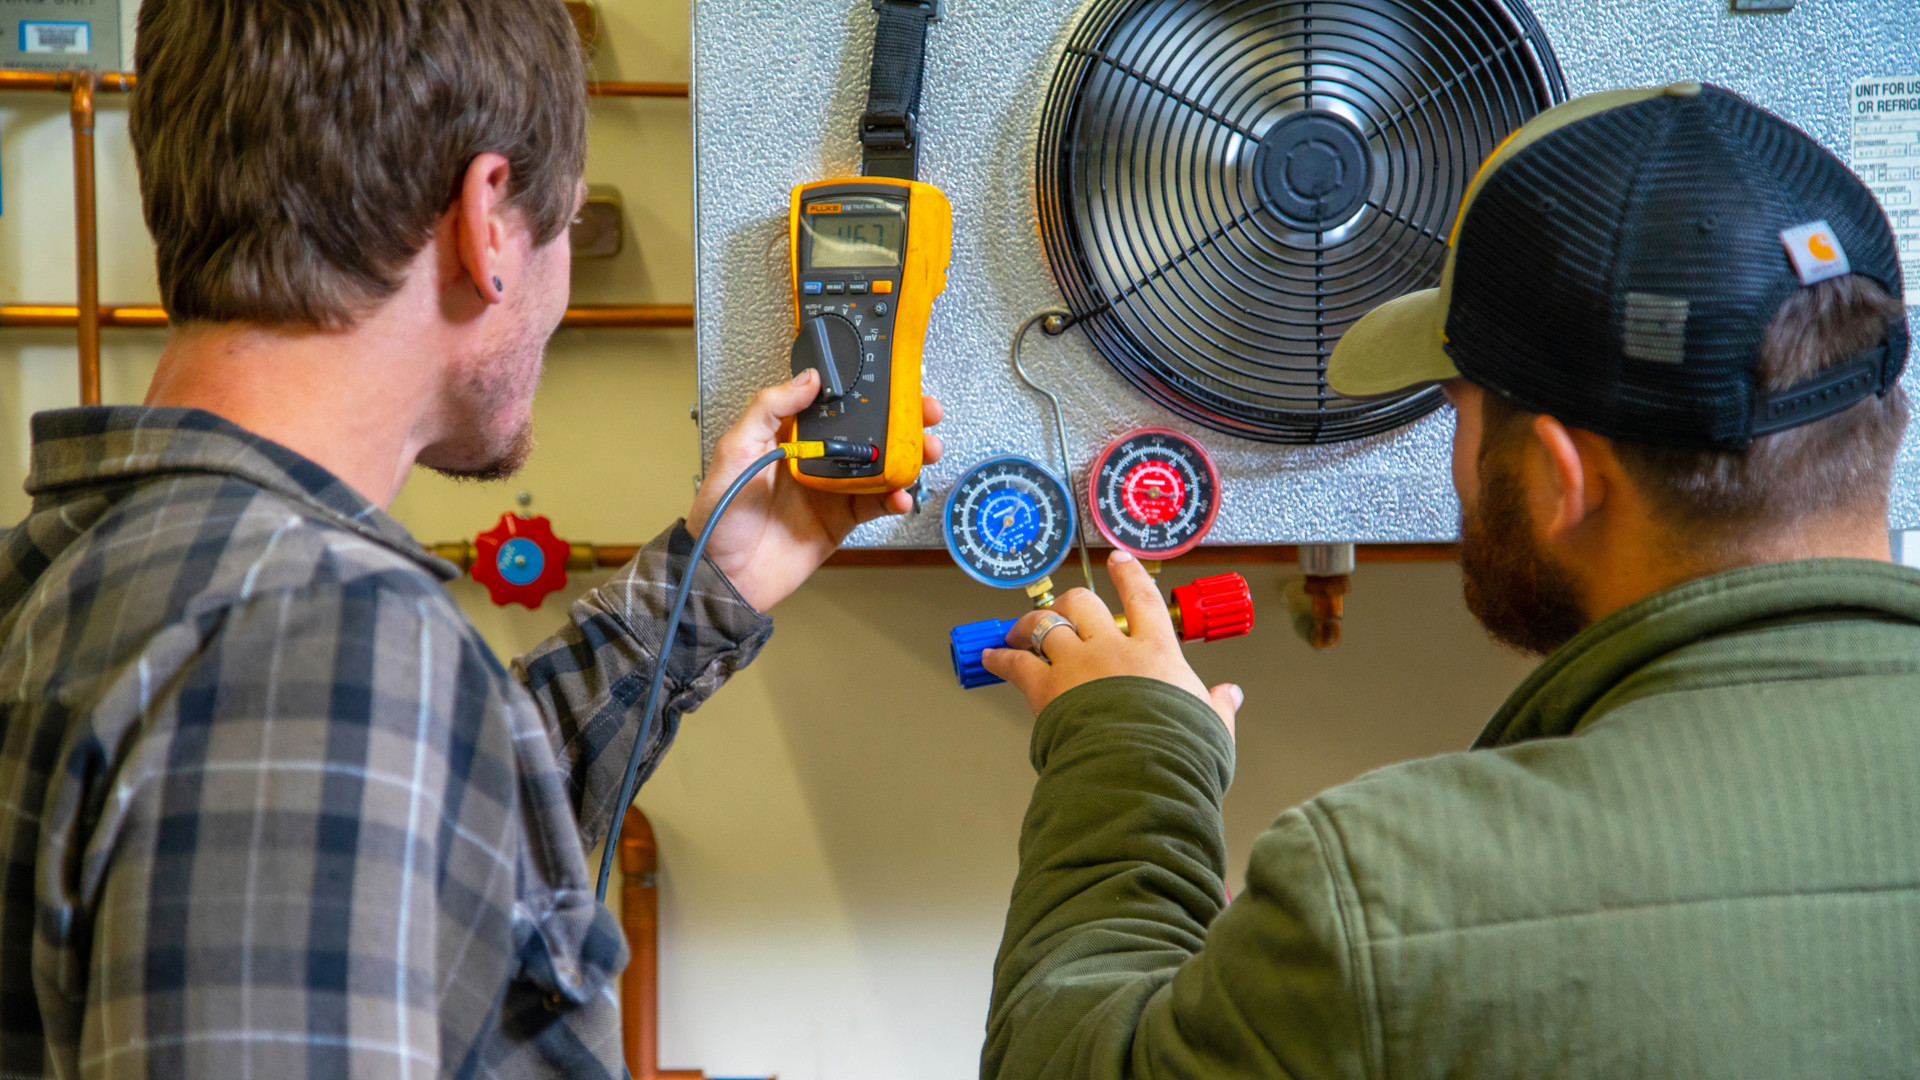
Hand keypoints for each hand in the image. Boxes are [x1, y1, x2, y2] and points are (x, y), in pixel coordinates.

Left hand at [687, 369, 943, 611]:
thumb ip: (770, 409)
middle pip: (869, 431)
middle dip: (903, 420)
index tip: (894, 381)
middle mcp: (817, 457)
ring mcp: (834, 488)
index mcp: (791, 433)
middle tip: (927, 413)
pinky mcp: (844, 518)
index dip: (867, 390)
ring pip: (882, 464)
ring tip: (927, 451)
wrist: (726, 575)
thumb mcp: (736, 449)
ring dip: (909, 456)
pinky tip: (903, 495)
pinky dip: (897, 497)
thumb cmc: (720, 513)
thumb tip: (808, 378)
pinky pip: (878, 503)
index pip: (836, 402)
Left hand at [982, 551, 1241, 735]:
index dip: (1129, 575)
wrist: (1140, 773)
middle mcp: (1112, 648)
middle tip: (1065, 608)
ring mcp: (1076, 663)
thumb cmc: (1178, 753)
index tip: (1119, 561)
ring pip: (1046, 623)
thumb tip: (1230, 696)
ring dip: (1030, 623)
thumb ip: (1216, 706)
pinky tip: (992, 657)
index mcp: (1157, 652)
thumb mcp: (1212, 727)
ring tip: (1021, 629)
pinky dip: (1001, 657)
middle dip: (1071, 602)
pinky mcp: (1046, 687)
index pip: (1143, 600)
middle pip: (1084, 603)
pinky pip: (1016, 662)